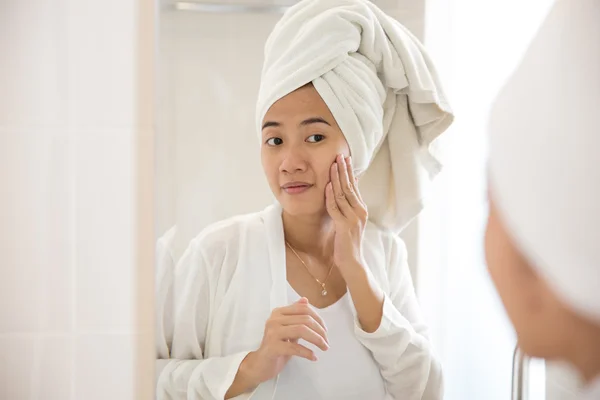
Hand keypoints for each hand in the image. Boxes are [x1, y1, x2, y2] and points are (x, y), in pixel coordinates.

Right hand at [242, 298, 328, 384]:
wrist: (259, 365)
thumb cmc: (276, 347)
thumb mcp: (287, 329)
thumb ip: (296, 315)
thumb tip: (305, 300)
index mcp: (278, 313)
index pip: (303, 309)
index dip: (318, 318)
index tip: (325, 330)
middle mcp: (274, 319)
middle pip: (304, 319)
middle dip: (320, 331)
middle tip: (327, 342)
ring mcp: (272, 332)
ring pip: (301, 330)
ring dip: (317, 339)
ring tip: (324, 348)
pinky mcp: (273, 346)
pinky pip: (295, 347)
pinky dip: (307, 352)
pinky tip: (314, 357)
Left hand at [326, 154, 367, 270]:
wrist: (353, 262)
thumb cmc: (349, 242)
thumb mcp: (352, 220)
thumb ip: (351, 204)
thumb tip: (351, 186)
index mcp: (361, 209)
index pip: (355, 186)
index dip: (349, 172)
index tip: (345, 158)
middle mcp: (359, 212)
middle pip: (350, 187)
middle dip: (344, 170)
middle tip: (339, 156)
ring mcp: (353, 219)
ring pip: (343, 194)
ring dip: (337, 179)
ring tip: (332, 165)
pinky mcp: (344, 226)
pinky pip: (336, 208)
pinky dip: (330, 196)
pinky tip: (327, 186)